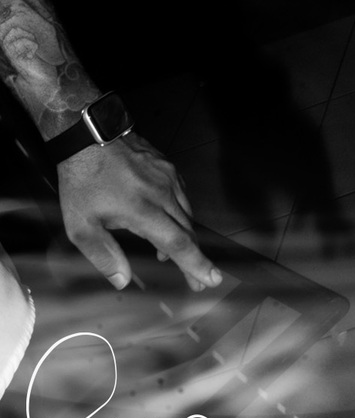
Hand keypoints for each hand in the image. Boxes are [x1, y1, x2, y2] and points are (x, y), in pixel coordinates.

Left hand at [57, 133, 221, 294]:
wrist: (89, 137)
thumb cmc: (83, 181)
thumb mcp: (81, 225)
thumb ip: (103, 255)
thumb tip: (122, 280)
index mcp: (143, 211)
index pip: (177, 244)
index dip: (196, 264)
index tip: (212, 279)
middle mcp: (163, 193)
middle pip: (188, 231)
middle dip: (194, 258)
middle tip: (197, 281)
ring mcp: (168, 177)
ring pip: (187, 213)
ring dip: (184, 236)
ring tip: (168, 254)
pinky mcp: (167, 165)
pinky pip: (182, 195)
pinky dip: (179, 213)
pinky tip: (166, 220)